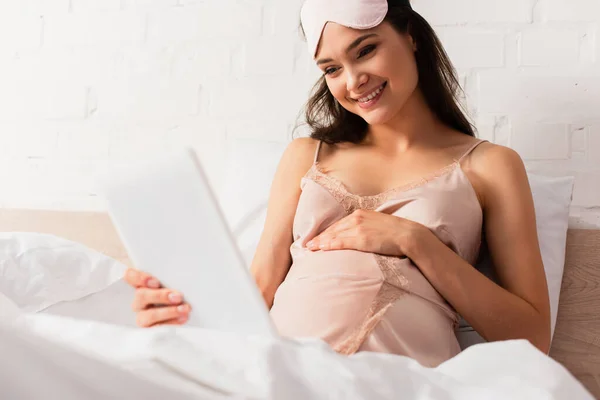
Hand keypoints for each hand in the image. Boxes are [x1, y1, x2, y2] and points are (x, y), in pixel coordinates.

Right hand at [124, 268, 191, 327]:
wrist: (184, 313)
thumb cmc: (175, 292)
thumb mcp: (171, 284)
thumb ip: (169, 279)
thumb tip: (183, 275)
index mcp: (141, 284)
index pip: (130, 276)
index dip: (139, 278)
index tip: (156, 282)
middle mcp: (139, 300)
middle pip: (141, 295)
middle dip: (161, 296)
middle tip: (178, 296)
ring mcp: (142, 316)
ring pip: (149, 315)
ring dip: (169, 312)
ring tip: (185, 309)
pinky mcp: (150, 330)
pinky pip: (157, 329)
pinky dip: (172, 323)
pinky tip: (183, 318)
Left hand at [306, 209, 421, 256]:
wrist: (410, 235)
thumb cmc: (396, 233)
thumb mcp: (378, 225)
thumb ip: (366, 227)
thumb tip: (359, 237)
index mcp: (361, 213)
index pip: (339, 224)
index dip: (326, 232)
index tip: (317, 238)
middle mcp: (357, 218)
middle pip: (333, 229)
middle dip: (319, 237)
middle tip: (307, 244)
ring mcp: (359, 227)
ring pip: (334, 235)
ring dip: (321, 242)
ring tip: (310, 248)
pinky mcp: (362, 238)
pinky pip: (342, 242)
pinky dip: (330, 245)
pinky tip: (322, 248)